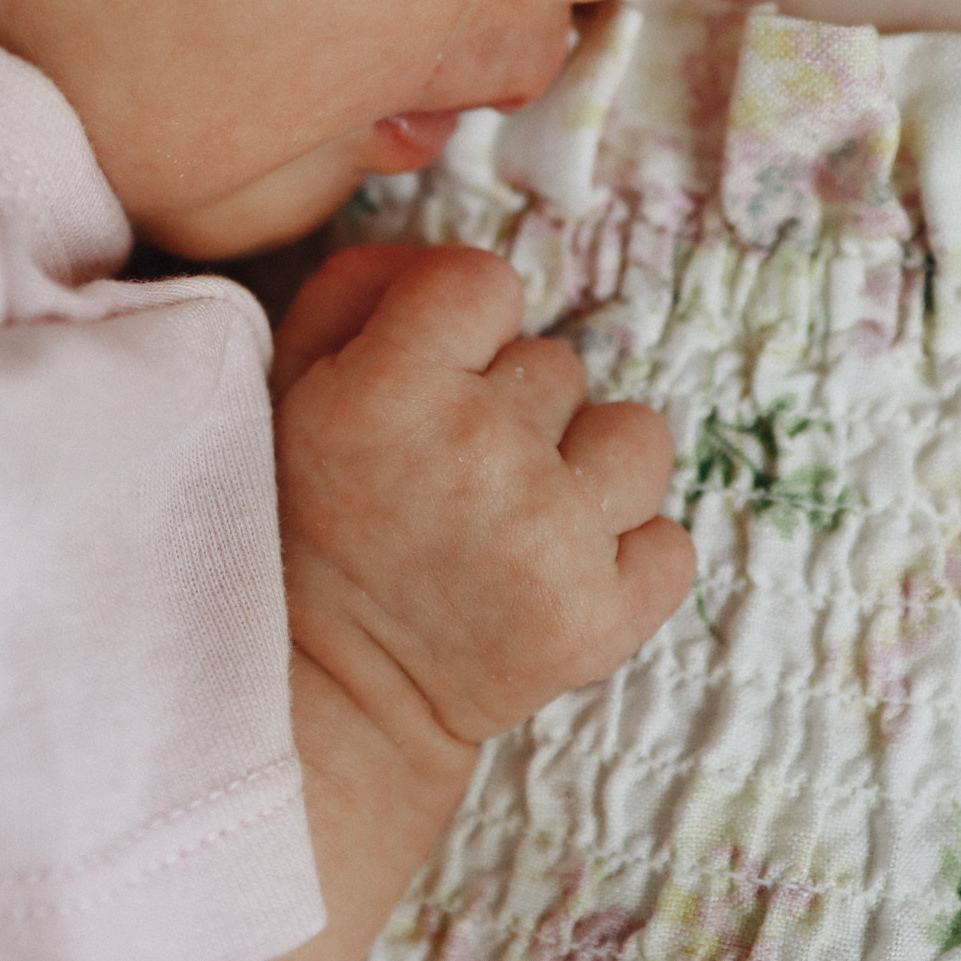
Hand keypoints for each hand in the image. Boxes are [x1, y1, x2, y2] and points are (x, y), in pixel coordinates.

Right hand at [272, 245, 690, 780]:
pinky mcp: (599, 623)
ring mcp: (549, 542)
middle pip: (559, 365)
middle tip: (452, 479)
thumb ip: (356, 293)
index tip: (436, 380)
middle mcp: (479, 454)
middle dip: (515, 410)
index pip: (486, 282)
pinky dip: (630, 560)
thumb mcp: (288, 390)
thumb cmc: (306, 530)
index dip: (465, 327)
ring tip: (522, 522)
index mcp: (392, 387)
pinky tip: (562, 575)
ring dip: (591, 474)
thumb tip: (437, 261)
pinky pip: (672, 545)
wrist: (328, 699)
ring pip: (637, 441)